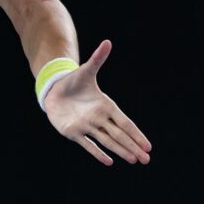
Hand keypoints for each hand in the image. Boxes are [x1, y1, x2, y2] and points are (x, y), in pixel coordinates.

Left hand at [42, 39, 152, 165]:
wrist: (54, 90)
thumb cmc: (73, 82)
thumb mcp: (86, 70)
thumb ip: (97, 59)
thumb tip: (107, 42)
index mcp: (106, 106)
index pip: (125, 123)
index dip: (136, 133)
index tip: (148, 145)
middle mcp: (99, 119)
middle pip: (120, 135)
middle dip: (133, 147)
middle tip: (147, 160)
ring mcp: (87, 126)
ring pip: (107, 141)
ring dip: (120, 151)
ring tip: (134, 160)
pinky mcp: (73, 131)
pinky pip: (87, 144)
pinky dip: (97, 152)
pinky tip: (109, 162)